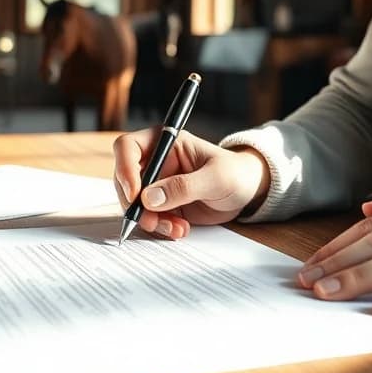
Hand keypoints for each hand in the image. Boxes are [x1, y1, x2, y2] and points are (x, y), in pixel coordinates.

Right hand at [113, 128, 270, 239]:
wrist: (247, 191)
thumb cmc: (235, 173)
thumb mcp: (216, 178)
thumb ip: (184, 186)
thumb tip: (150, 198)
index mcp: (166, 143)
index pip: (128, 147)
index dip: (125, 169)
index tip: (136, 195)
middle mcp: (156, 161)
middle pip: (124, 179)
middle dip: (135, 204)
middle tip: (152, 220)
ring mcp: (157, 184)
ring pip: (134, 203)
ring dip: (150, 219)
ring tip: (176, 228)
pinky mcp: (162, 204)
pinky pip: (148, 217)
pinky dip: (160, 227)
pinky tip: (180, 229)